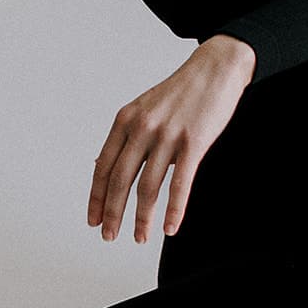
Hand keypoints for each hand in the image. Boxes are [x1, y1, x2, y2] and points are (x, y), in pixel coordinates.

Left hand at [88, 36, 254, 243]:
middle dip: (112, 213)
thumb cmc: (181, 92)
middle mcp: (142, 127)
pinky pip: (180, 184)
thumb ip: (127, 136)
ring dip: (141, 218)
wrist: (215, 70)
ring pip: (148, 187)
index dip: (96, 197)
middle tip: (109, 236)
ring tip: (139, 237)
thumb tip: (104, 165)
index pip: (103, 167)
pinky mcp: (193, 142)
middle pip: (120, 180)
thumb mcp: (144, 108)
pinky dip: (174, 210)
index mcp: (126, 120)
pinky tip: (170, 227)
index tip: (93, 220)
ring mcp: (167, 135)